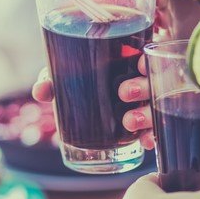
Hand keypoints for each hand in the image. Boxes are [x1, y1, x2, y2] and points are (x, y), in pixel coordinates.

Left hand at [34, 47, 148, 148]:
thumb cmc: (79, 81)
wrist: (85, 105)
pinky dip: (151, 136)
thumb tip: (40, 91)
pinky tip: (145, 143)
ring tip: (128, 122)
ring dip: (147, 114)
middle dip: (144, 87)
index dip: (148, 60)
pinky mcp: (148, 122)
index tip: (140, 64)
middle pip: (156, 81)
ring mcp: (149, 102)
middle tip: (123, 93)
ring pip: (158, 106)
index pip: (147, 55)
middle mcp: (145, 79)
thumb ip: (55, 80)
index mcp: (130, 58)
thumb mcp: (67, 76)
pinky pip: (157, 129)